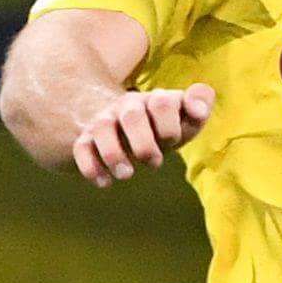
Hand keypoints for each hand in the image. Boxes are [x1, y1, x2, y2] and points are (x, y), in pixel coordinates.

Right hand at [68, 82, 212, 181]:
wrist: (124, 125)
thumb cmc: (162, 125)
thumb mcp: (183, 115)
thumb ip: (199, 104)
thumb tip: (199, 110)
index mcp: (154, 100)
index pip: (162, 103)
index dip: (170, 127)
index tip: (172, 142)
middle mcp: (127, 107)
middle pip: (132, 115)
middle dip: (144, 142)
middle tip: (154, 162)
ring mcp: (105, 122)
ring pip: (102, 129)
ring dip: (114, 154)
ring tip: (127, 175)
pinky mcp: (87, 139)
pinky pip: (81, 148)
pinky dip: (90, 166)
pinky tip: (104, 182)